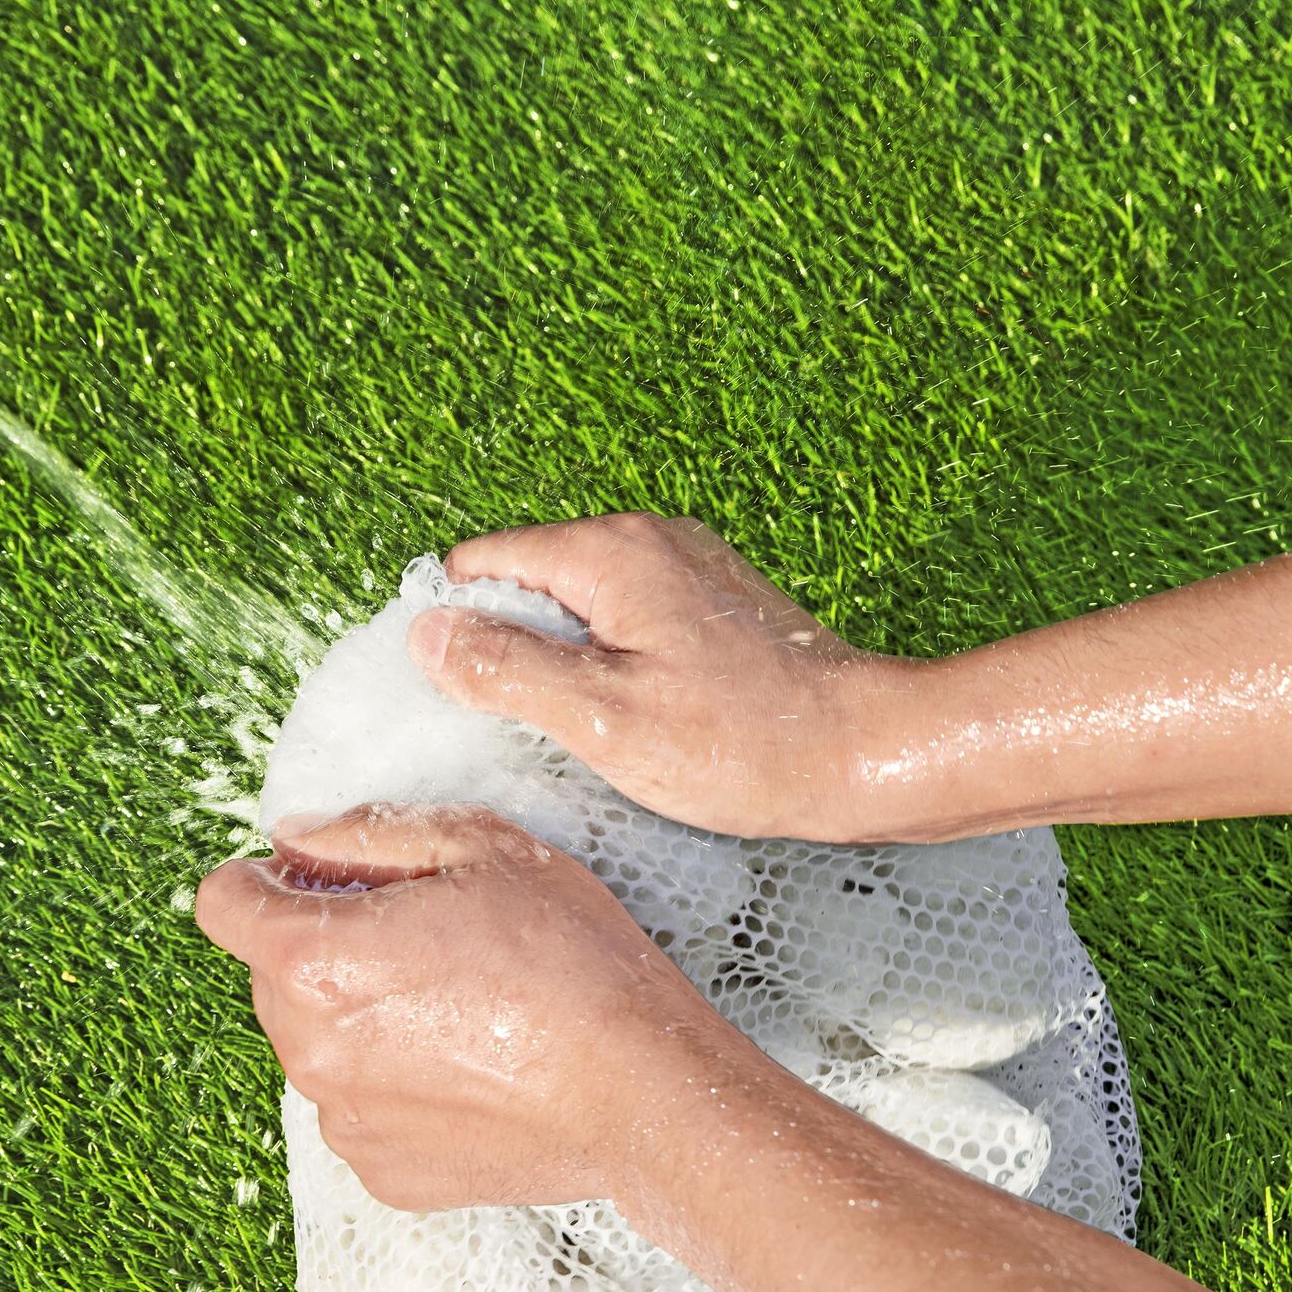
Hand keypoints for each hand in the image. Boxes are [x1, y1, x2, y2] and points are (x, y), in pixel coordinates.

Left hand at [195, 802, 758, 1210]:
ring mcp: (343, 1120)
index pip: (221, 903)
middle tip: (420, 939)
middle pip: (269, 975)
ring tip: (456, 1008)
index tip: (324, 882)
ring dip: (359, 1016)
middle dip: (321, 945)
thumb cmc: (571, 959)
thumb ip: (366, 833)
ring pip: (316, 1042)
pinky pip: (360, 1107)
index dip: (267, 879)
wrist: (638, 1089)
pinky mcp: (382, 1171)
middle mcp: (309, 1047)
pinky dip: (395, 1083)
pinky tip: (469, 1066)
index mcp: (316, 958)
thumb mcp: (482, 846)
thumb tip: (293, 839)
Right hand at [407, 513, 902, 840]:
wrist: (864, 751)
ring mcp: (686, 568)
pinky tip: (635, 722)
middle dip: (512, 648)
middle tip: (528, 725)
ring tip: (588, 730)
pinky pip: (629, 621)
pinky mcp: (713, 604)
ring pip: (580, 606)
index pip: (481, 563)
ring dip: (566, 663)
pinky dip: (613, 665)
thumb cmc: (742, 744)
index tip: (461, 695)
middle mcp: (648, 539)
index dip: (455, 628)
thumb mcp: (601, 718)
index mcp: (610, 553)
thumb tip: (428, 636)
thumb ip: (505, 670)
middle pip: (530, 581)